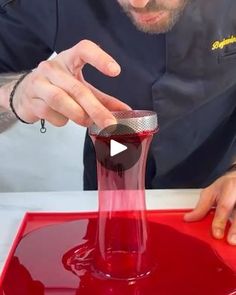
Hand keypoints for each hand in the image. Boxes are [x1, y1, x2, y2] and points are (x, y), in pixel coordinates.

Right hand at [9, 40, 130, 127]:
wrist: (25, 94)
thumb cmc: (58, 87)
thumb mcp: (80, 87)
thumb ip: (102, 99)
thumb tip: (124, 111)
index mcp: (68, 59)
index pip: (84, 49)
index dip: (100, 58)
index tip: (116, 71)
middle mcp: (52, 68)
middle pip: (76, 88)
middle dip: (96, 109)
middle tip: (110, 123)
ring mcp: (39, 83)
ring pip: (60, 100)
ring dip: (78, 115)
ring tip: (88, 122)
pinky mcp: (32, 100)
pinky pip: (50, 113)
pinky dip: (62, 120)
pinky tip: (64, 118)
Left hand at [184, 171, 235, 244]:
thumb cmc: (226, 187)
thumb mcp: (211, 193)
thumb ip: (202, 207)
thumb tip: (189, 218)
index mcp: (229, 189)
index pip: (224, 207)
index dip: (220, 221)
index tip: (217, 234)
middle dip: (235, 229)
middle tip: (230, 241)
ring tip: (234, 242)